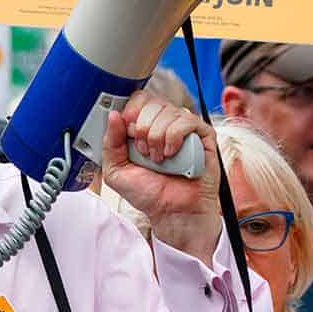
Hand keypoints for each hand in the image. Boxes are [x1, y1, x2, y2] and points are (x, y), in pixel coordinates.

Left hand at [101, 90, 220, 262]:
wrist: (172, 212)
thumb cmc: (148, 193)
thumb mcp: (116, 170)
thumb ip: (110, 142)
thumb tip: (114, 115)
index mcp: (145, 126)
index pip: (138, 99)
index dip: (131, 112)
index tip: (128, 132)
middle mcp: (165, 124)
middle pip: (151, 102)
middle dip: (142, 128)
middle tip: (144, 151)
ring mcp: (184, 128)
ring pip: (168, 111)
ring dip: (157, 137)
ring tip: (159, 159)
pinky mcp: (202, 135)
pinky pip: (187, 120)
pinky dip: (174, 137)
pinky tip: (171, 154)